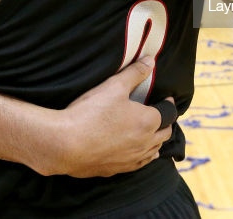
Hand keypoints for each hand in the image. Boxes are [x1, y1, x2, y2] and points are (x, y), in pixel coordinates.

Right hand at [38, 57, 173, 177]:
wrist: (64, 144)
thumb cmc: (91, 113)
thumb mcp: (113, 86)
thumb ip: (134, 73)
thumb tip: (151, 61)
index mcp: (147, 122)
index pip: (168, 113)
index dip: (168, 104)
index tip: (166, 99)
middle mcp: (145, 143)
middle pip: (164, 134)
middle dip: (165, 123)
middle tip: (161, 116)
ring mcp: (131, 160)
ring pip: (153, 152)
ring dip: (155, 142)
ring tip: (152, 135)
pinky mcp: (116, 170)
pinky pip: (137, 165)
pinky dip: (142, 158)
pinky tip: (136, 155)